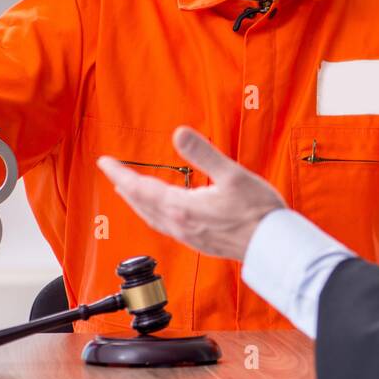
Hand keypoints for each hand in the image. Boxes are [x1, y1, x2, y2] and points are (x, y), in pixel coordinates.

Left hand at [98, 127, 286, 261]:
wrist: (274, 245)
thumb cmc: (258, 211)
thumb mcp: (232, 174)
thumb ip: (203, 154)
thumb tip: (178, 132)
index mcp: (183, 207)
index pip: (140, 188)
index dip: (120, 173)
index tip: (104, 162)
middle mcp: (180, 224)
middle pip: (141, 203)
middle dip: (124, 186)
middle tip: (111, 171)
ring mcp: (189, 236)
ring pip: (151, 217)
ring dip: (137, 202)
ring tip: (128, 191)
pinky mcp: (199, 242)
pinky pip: (165, 226)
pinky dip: (153, 214)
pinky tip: (161, 212)